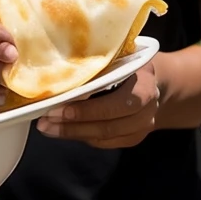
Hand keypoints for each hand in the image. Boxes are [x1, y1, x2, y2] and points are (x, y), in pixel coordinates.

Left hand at [37, 67, 158, 148]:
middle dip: (73, 126)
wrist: (156, 82)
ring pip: (104, 137)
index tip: (57, 108)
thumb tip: (62, 68)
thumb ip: (102, 64)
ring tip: (47, 128)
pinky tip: (63, 130)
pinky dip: (82, 136)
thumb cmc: (132, 63)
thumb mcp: (123, 57)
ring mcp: (142, 128)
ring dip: (72, 134)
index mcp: (146, 86)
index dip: (88, 110)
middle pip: (108, 126)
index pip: (119, 105)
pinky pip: (104, 143)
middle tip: (44, 122)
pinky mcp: (132, 138)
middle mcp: (147, 111)